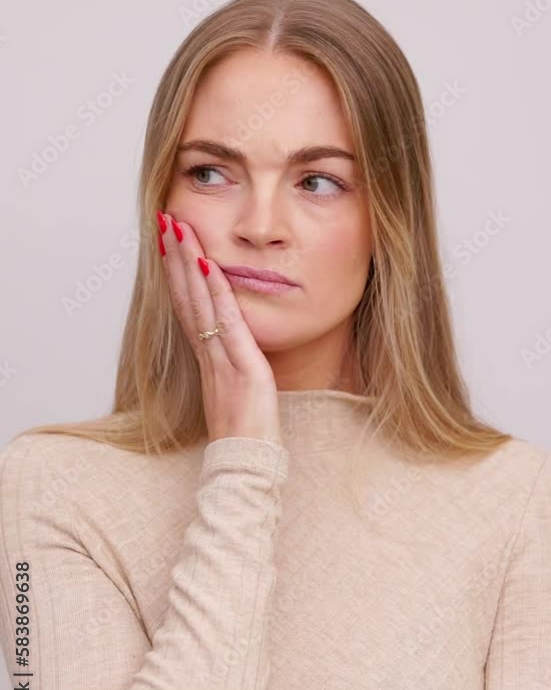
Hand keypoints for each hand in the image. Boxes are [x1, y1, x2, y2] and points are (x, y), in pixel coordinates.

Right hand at [158, 211, 282, 446]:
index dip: (177, 274)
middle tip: (165, 221)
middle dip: (174, 257)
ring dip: (187, 261)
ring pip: (199, 301)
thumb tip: (234, 355)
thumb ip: (232, 370)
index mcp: (207, 358)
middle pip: (186, 296)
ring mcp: (221, 357)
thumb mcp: (236, 395)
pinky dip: (215, 290)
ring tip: (178, 228)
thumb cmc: (246, 437)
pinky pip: (225, 321)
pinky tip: (207, 263)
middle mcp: (208, 353)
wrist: (246, 467)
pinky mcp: (241, 365)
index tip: (170, 244)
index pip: (188, 307)